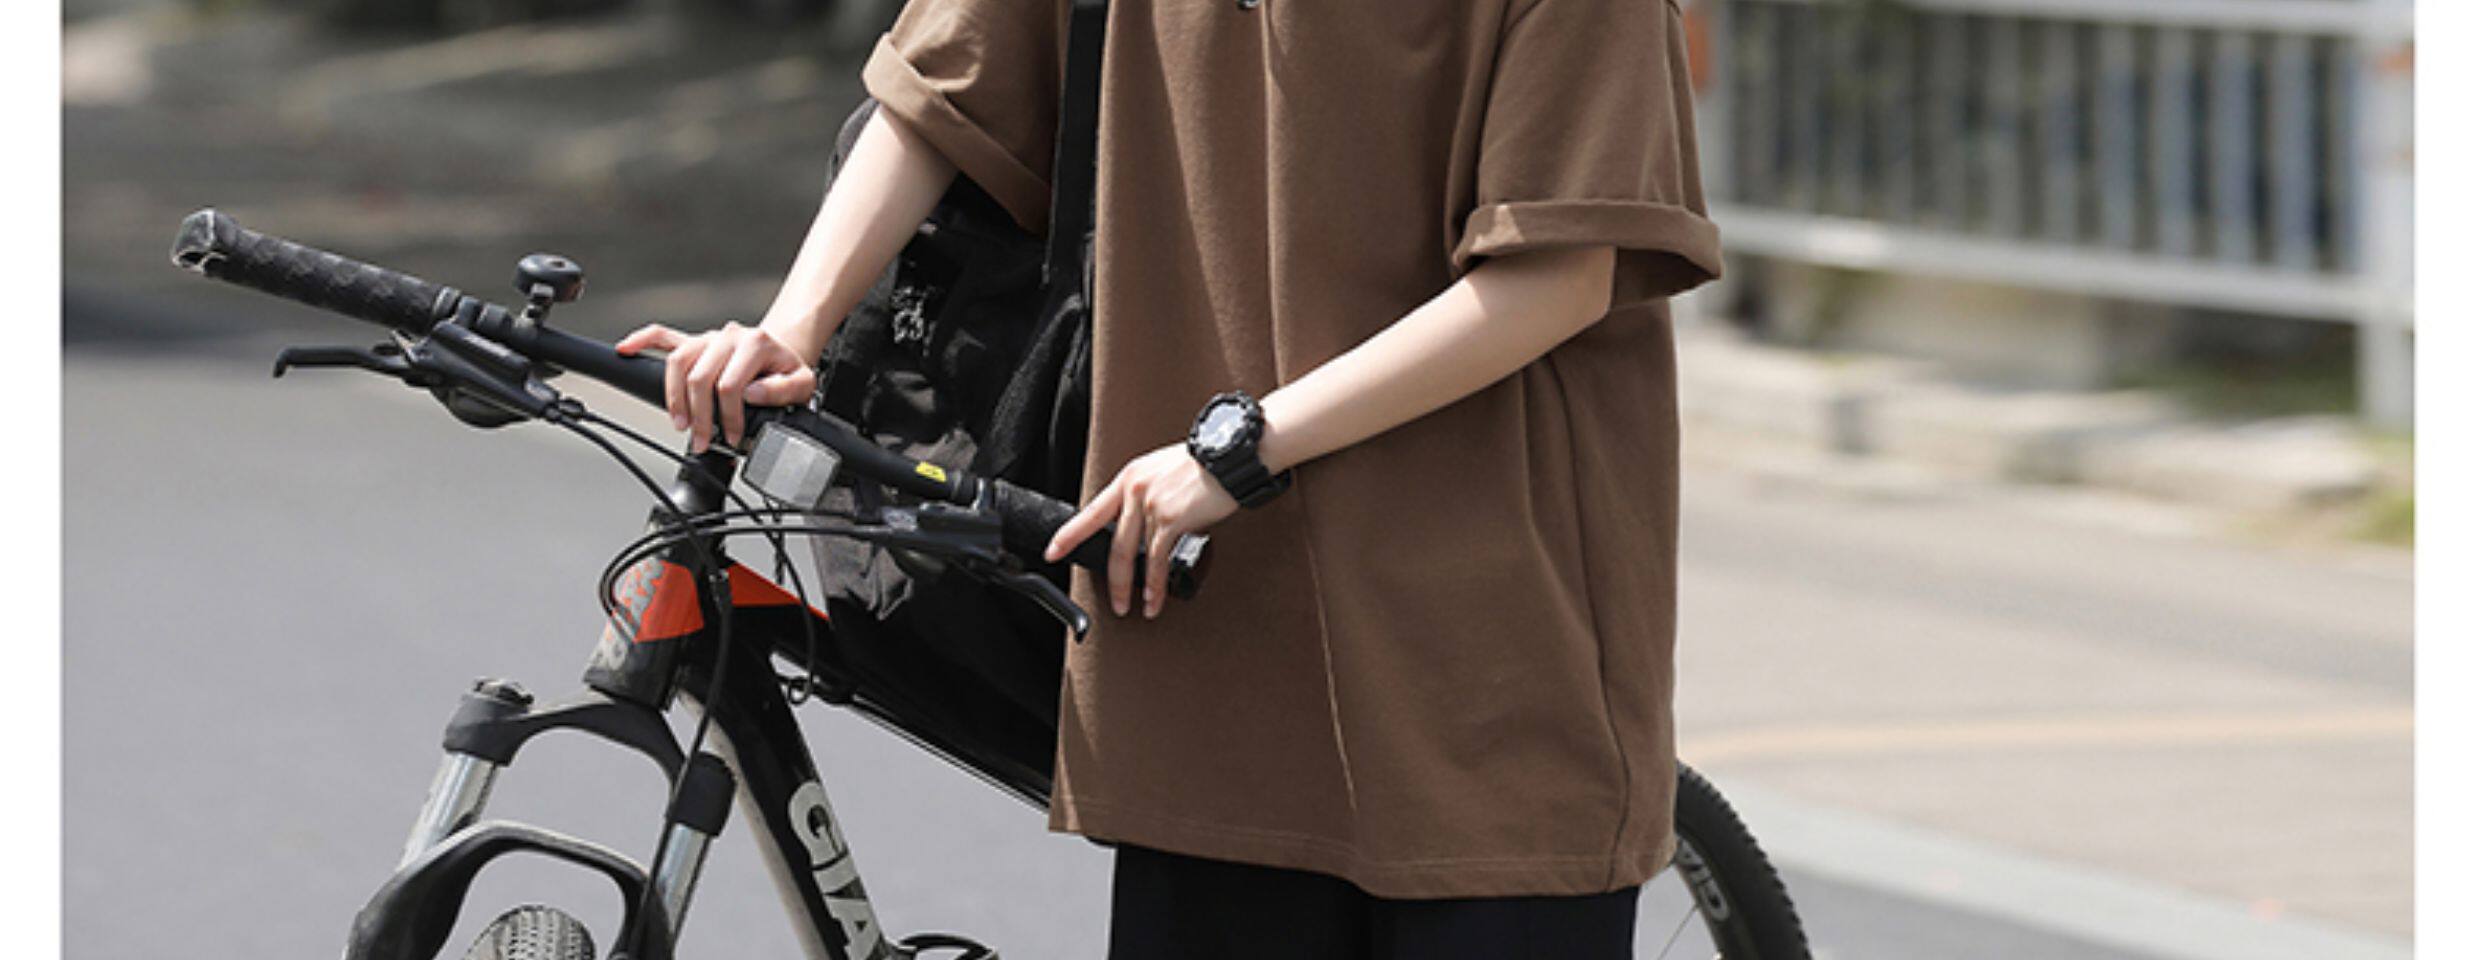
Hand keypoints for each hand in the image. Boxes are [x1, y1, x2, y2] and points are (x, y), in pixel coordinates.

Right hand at [615, 321, 816, 451]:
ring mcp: (709, 338)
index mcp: (756, 344)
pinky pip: (664, 336)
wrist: (781, 354)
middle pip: (700, 376)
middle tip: (702, 441)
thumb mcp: (803, 383)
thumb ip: (783, 390)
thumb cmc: (788, 370)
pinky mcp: (696, 341)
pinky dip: (642, 341)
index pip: (730, 384)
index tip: (733, 438)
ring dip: (674, 396)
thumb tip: (752, 394)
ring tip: (680, 423)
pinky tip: (626, 349)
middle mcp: (729, 336)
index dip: (729, 416)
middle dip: (699, 415)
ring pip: (678, 362)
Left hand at [1045, 443, 1237, 618]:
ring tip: (1138, 607)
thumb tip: (1144, 526)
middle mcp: (1135, 490)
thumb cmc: (1205, 465)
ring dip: (1135, 588)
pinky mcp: (1171, 518)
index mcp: (1129, 478)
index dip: (1069, 535)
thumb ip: (1146, 495)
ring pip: (1134, 556)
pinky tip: (1155, 597)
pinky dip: (1155, 584)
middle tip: (1113, 601)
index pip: (1091, 512)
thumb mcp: (1163, 473)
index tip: (1054, 551)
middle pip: (1112, 544)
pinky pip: (1157, 559)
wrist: (1230, 455)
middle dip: (1111, 580)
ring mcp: (1151, 504)